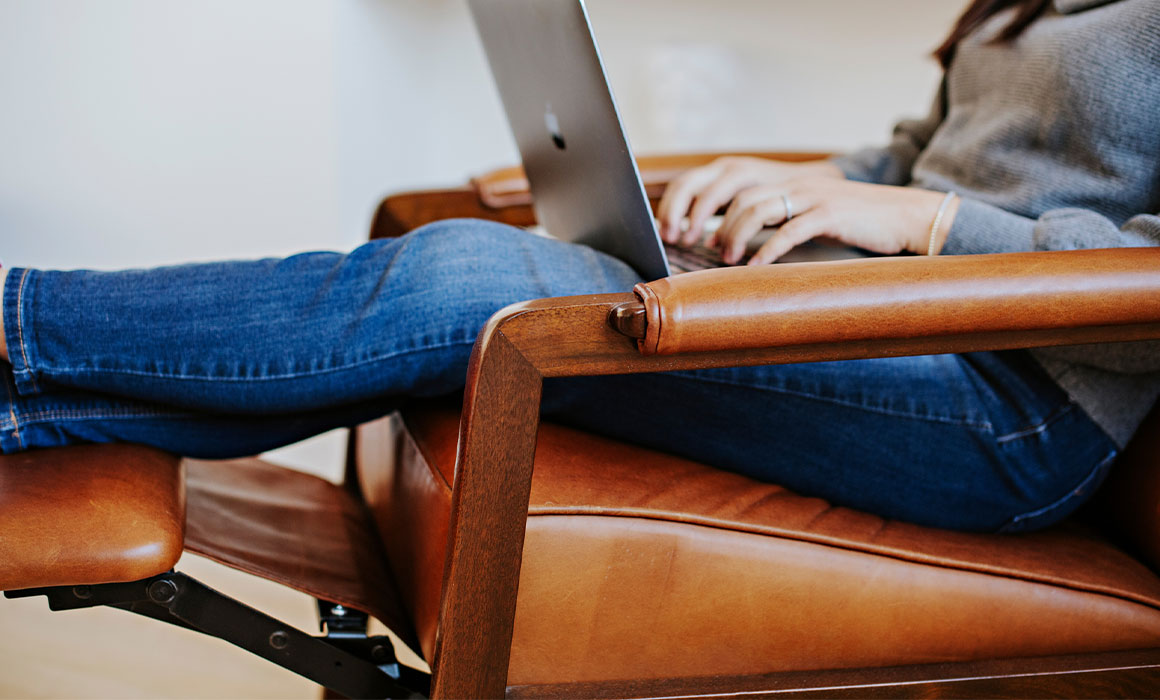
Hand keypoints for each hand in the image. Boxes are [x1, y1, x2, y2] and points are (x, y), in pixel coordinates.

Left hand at [714, 178, 959, 264]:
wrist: (904, 214)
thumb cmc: (858, 221)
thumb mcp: (816, 214)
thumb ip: (787, 219)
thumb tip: (754, 242)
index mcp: (791, 183)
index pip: (741, 188)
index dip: (719, 212)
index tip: (705, 237)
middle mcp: (798, 184)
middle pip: (742, 198)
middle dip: (719, 224)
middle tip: (709, 250)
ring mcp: (813, 197)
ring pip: (759, 210)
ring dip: (737, 236)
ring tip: (728, 259)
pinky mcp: (830, 214)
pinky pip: (789, 231)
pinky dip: (768, 250)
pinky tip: (755, 266)